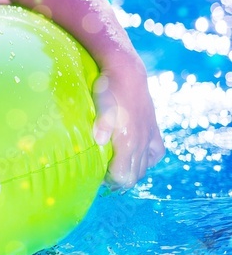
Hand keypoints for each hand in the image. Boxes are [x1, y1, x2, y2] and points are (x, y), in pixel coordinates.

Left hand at [93, 61, 164, 188]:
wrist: (128, 73)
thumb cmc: (109, 90)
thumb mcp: (101, 105)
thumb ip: (101, 124)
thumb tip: (98, 141)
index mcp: (128, 141)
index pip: (122, 175)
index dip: (110, 181)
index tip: (97, 178)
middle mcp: (141, 143)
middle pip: (134, 176)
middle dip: (119, 181)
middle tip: (104, 179)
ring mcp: (149, 137)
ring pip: (144, 168)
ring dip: (131, 173)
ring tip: (116, 172)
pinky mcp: (154, 131)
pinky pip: (156, 155)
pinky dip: (147, 162)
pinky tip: (136, 158)